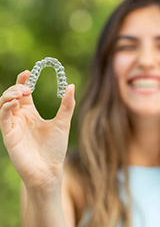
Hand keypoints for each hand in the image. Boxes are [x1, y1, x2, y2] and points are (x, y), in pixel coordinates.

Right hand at [0, 70, 75, 191]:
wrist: (50, 169)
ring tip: (22, 92)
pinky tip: (16, 102)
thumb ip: (66, 104)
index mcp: (31, 113)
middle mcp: (21, 118)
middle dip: (16, 87)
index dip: (23, 81)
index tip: (29, 71)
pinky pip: (3, 117)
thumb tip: (71, 85)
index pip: (23, 93)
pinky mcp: (9, 135)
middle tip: (27, 87)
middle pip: (11, 95)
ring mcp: (14, 126)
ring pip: (4, 104)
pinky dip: (6, 107)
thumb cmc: (55, 148)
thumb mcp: (63, 122)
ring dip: (9, 95)